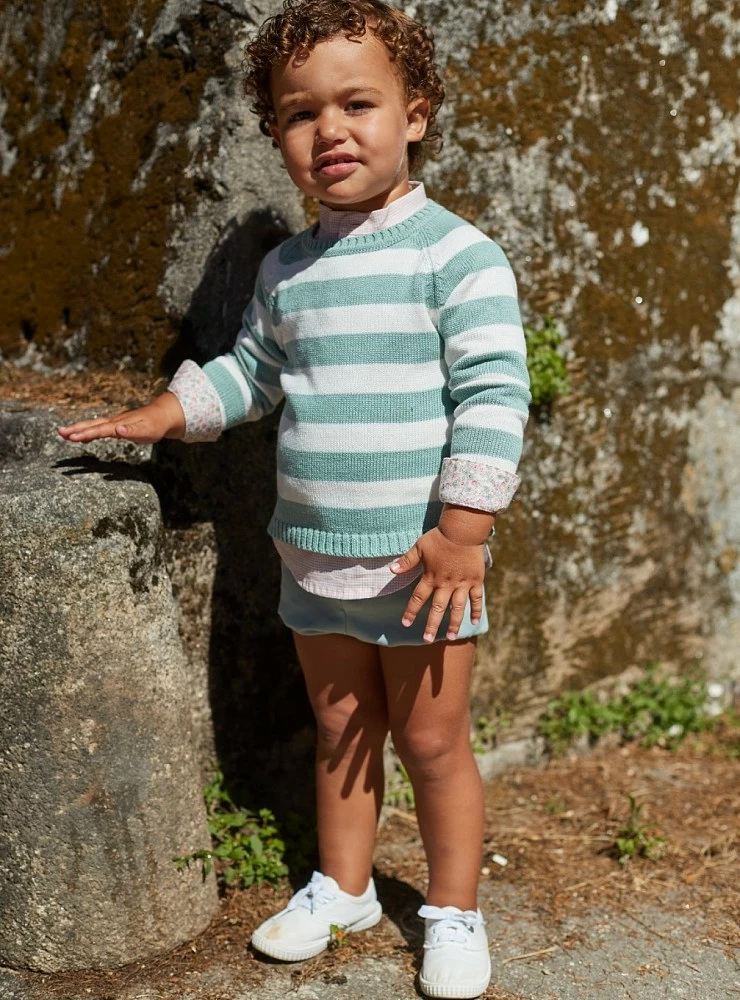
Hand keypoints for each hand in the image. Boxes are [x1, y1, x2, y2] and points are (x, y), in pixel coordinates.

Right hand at [57, 391, 185, 443]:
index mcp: (119, 424)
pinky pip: (99, 428)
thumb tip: (118, 430)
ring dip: (78, 430)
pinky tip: (82, 436)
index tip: (72, 437)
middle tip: (60, 432)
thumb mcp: (147, 431)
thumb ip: (132, 431)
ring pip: (93, 425)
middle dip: (75, 429)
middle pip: (92, 425)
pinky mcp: (117, 425)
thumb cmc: (156, 425)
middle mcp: (114, 422)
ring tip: (63, 434)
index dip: (86, 434)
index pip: (100, 429)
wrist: (163, 415)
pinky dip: (88, 432)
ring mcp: (114, 422)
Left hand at [389, 526, 485, 642]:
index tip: (405, 624)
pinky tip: (474, 622)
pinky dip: (476, 611)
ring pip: (457, 608)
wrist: (463, 530)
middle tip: (427, 639)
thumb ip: (407, 560)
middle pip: (438, 608)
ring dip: (453, 623)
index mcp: (431, 577)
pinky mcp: (476, 580)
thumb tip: (391, 569)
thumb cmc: (440, 537)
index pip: (418, 598)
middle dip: (431, 625)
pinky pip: (477, 599)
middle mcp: (446, 584)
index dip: (411, 611)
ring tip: (450, 637)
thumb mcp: (419, 547)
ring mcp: (462, 583)